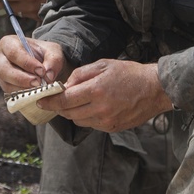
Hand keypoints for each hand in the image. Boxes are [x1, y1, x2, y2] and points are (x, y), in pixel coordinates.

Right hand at [0, 34, 64, 92]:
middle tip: (38, 83)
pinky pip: (10, 93)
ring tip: (38, 89)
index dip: (26, 62)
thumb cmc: (44, 54)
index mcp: (8, 43)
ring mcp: (0, 73)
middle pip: (4, 69)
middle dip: (21, 78)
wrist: (43, 64)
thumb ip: (53, 60)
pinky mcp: (5, 85)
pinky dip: (23, 95)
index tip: (41, 70)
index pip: (13, 52)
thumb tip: (48, 76)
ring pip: (6, 83)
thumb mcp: (53, 51)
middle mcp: (0, 58)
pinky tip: (35, 94)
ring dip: (23, 88)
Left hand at [39, 59, 173, 132]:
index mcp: (96, 90)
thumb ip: (81, 74)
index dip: (49, 101)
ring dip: (73, 112)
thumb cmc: (129, 73)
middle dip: (60, 106)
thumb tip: (66, 85)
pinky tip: (93, 106)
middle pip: (69, 113)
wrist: (154, 89)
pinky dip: (87, 117)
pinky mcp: (113, 128)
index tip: (40, 100)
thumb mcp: (103, 65)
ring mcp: (107, 121)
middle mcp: (100, 109)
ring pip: (79, 121)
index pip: (64, 100)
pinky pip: (92, 125)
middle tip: (57, 98)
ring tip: (79, 100)